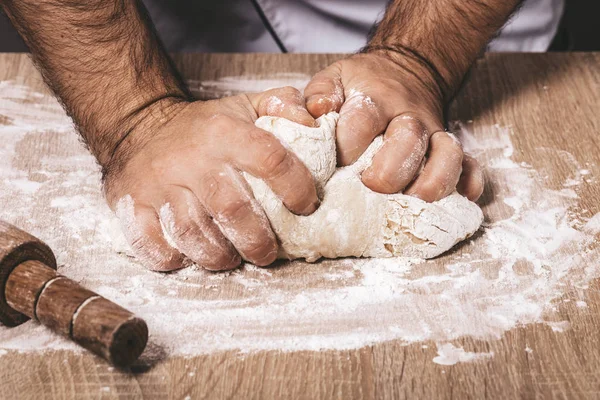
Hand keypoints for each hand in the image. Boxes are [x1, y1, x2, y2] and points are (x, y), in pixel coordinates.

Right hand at [103, 87, 317, 270]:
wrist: (141, 125)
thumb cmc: (205, 127)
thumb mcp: (245, 106)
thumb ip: (284, 107)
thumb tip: (316, 122)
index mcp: (223, 132)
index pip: (270, 159)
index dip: (296, 188)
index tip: (305, 208)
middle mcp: (190, 158)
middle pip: (231, 209)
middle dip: (257, 241)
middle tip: (268, 253)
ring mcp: (157, 183)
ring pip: (192, 234)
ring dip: (218, 256)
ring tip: (232, 257)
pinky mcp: (132, 204)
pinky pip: (149, 243)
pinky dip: (172, 259)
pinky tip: (189, 257)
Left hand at [304, 50, 483, 201]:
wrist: (404, 71)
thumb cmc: (361, 86)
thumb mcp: (334, 79)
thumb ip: (318, 96)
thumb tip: (313, 115)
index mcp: (374, 98)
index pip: (363, 120)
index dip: (347, 146)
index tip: (335, 164)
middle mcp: (408, 115)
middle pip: (408, 140)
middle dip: (389, 171)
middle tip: (371, 187)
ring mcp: (434, 132)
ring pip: (447, 154)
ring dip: (433, 182)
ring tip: (413, 201)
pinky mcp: (450, 146)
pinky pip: (470, 164)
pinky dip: (469, 183)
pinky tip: (461, 199)